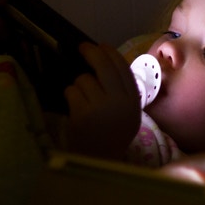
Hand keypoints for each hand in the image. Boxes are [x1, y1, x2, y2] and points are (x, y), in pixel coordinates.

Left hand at [64, 42, 140, 159]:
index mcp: (133, 100)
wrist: (101, 158)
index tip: (102, 46)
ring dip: (79, 86)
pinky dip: (71, 97)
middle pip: (104, 67)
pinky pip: (72, 91)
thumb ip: (122, 91)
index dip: (111, 54)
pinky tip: (76, 110)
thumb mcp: (128, 112)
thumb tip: (106, 62)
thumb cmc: (113, 134)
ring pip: (84, 80)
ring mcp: (101, 107)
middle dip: (92, 53)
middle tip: (83, 47)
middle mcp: (120, 101)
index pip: (123, 69)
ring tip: (83, 102)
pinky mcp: (82, 114)